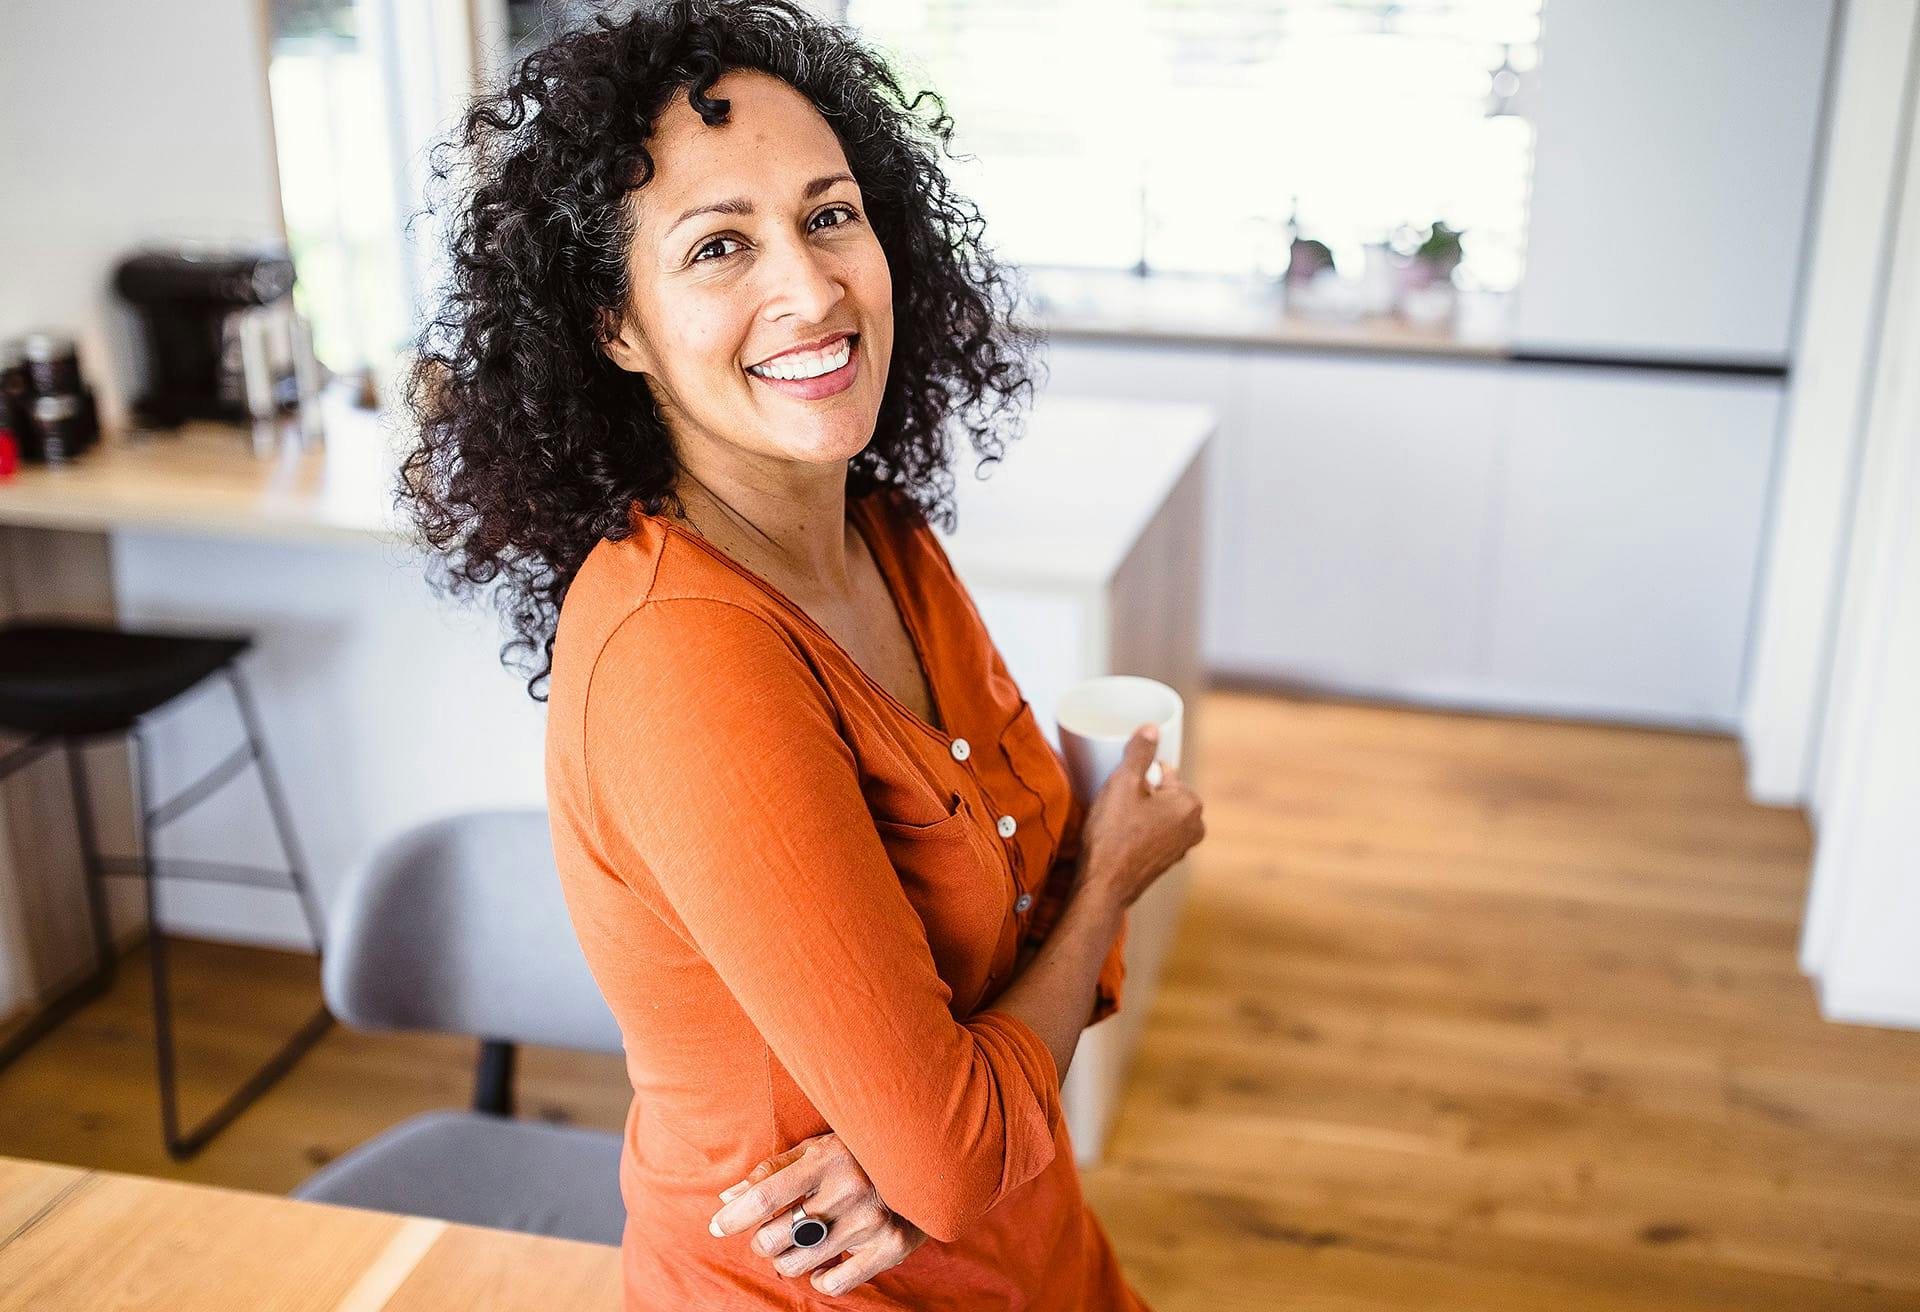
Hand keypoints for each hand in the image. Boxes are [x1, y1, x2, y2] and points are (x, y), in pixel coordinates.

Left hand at [707, 1130, 926, 1297]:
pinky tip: (824, 1262)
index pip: (763, 1197)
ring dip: (787, 1259)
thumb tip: (727, 1199)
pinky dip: (819, 1278)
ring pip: (797, 1264)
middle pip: (774, 1237)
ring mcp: (870, 1222)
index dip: (732, 1217)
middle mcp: (848, 1190)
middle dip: (762, 1240)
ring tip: (798, 1244)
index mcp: (825, 1158)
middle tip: (771, 1233)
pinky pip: (833, 1284)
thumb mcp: (817, 1148)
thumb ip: (772, 1171)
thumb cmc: (859, 1151)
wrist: (928, 1157)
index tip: (717, 1226)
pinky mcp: (890, 1247)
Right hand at [1075, 724, 1204, 910]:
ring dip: (1140, 812)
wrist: (1104, 885)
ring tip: (1116, 822)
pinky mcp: (1169, 861)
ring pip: (1158, 813)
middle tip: (1117, 806)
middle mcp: (1195, 826)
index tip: (1121, 789)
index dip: (1138, 776)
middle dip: (1141, 794)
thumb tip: (1151, 727)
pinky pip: (1155, 833)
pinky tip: (1121, 838)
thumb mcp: (1123, 783)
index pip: (1163, 771)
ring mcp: (1183, 847)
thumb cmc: (1113, 834)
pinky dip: (1140, 831)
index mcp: (1190, 803)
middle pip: (1163, 792)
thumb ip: (1140, 752)